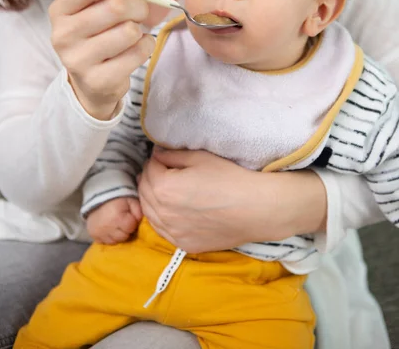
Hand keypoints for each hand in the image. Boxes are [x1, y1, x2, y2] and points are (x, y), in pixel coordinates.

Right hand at [49, 0, 155, 119]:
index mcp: (60, 9)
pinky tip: (135, 49)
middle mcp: (63, 34)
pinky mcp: (99, 80)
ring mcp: (78, 60)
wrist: (91, 82)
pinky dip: (146, 46)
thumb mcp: (98, 3)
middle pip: (116, 6)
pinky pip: (138, 52)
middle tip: (140, 12)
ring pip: (130, 31)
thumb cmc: (97, 33)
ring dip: (141, 29)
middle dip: (140, 6)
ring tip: (133, 33)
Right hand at [87, 197, 142, 243]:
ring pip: (114, 241)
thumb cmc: (119, 199)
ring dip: (117, 235)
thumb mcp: (132, 201)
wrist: (99, 196)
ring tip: (115, 225)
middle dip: (125, 230)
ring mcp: (99, 232)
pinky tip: (109, 229)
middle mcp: (107, 227)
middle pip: (123, 237)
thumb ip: (138, 212)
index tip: (129, 217)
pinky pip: (104, 242)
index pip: (130, 228)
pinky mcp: (93, 235)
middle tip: (122, 222)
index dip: (131, 223)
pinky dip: (108, 237)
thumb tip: (139, 224)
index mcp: (117, 217)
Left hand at [138, 147, 326, 252]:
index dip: (156, 160)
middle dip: (150, 177)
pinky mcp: (184, 245)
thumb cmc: (230, 178)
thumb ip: (172, 155)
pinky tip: (171, 210)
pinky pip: (162, 230)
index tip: (164, 156)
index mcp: (164, 187)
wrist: (256, 208)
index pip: (149, 169)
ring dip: (152, 198)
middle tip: (163, 170)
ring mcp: (172, 232)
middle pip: (144, 191)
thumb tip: (157, 155)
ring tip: (165, 189)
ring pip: (149, 212)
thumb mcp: (200, 158)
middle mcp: (162, 213)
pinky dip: (161, 218)